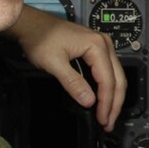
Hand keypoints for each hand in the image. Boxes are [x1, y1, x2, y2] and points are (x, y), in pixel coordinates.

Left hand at [5, 8, 124, 129]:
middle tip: (108, 122)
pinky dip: (107, 87)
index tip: (102, 119)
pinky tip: (102, 99)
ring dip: (112, 96)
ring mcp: (101, 45)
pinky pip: (107, 70)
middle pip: (117, 79)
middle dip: (114, 103)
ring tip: (107, 114)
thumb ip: (73, 83)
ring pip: (115, 75)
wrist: (31, 24)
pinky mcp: (95, 49)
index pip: (108, 80)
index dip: (106, 103)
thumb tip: (89, 101)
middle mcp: (104, 43)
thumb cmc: (40, 37)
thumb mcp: (54, 63)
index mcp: (97, 45)